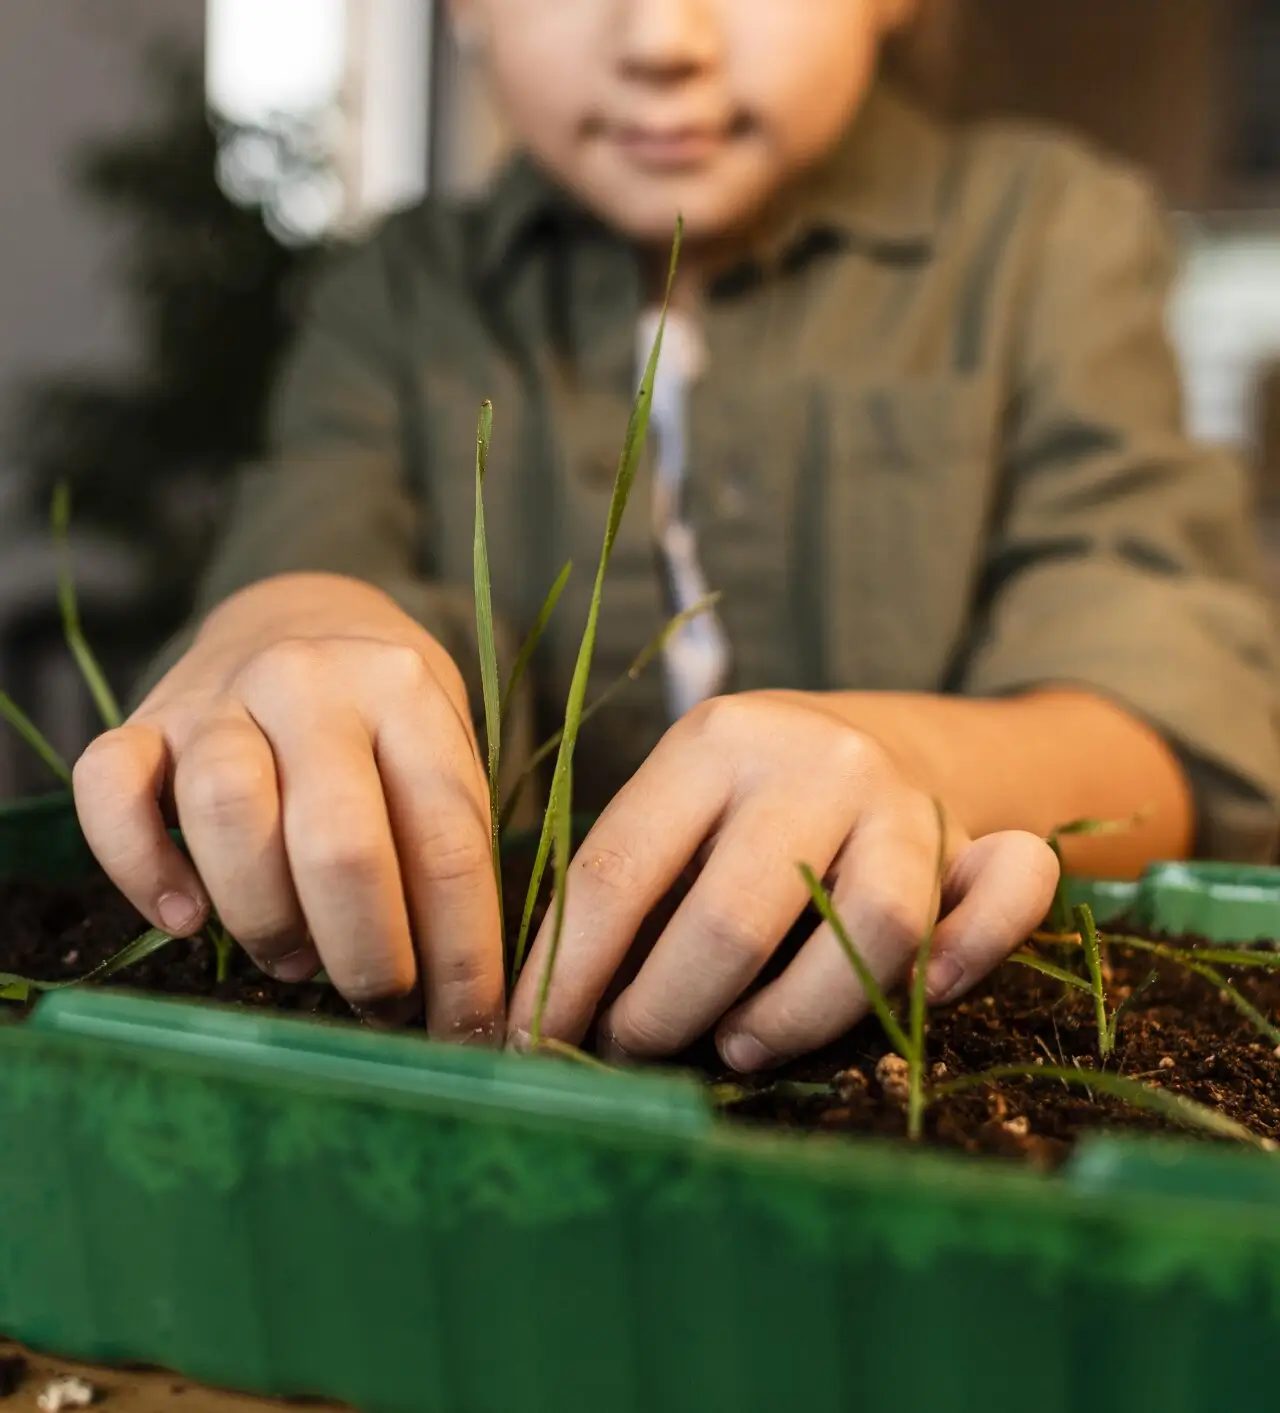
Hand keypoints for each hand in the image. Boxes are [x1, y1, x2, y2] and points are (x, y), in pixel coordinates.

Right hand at [72, 574, 503, 1038]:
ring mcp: (218, 697)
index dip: (462, 954)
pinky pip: (110, 791)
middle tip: (380, 1001)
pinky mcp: (143, 722)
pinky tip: (186, 916)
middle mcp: (310, 684)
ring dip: (266, 917)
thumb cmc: (385, 720)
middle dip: (368, 954)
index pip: (448, 843)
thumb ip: (444, 852)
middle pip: (338, 842)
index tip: (468, 1030)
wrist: (296, 616)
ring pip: (226, 813)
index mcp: (406, 692)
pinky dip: (139, 865)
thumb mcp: (443, 754)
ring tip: (295, 959)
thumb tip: (451, 997)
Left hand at [507, 691, 1057, 1070]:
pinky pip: (1006, 897)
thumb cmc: (756, 799)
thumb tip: (553, 1020)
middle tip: (632, 1053)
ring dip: (795, 1015)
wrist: (892, 736)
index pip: (618, 872)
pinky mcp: (985, 837)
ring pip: (867, 932)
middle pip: (732, 917)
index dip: (567, 976)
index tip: (530, 1046)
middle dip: (664, 1011)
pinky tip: (922, 995)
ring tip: (739, 1045)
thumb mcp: (683, 808)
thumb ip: (636, 893)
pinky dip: (971, 953)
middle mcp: (815, 760)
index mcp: (714, 740)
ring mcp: (906, 801)